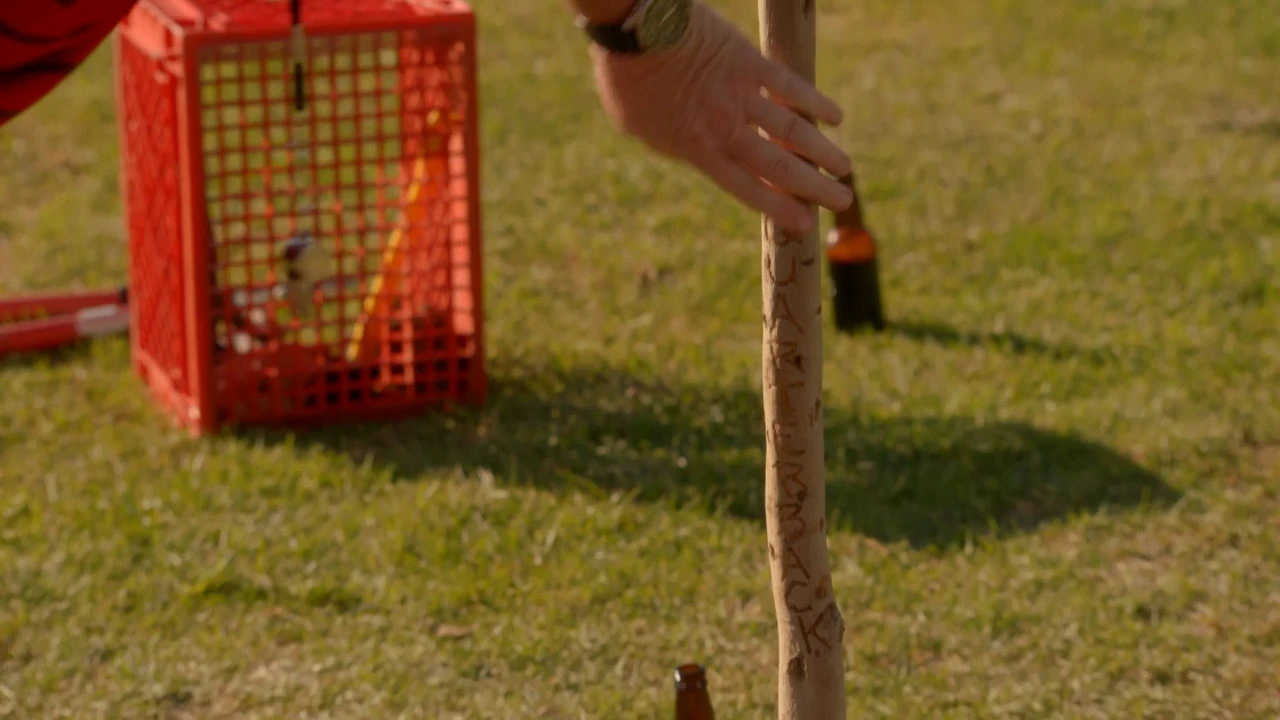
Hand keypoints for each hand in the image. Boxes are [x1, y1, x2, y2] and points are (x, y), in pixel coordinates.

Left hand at [588, 1, 852, 233]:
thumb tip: (694, 152)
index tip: (803, 224)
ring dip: (823, 152)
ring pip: (793, 130)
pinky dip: (816, 101)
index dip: (778, 207)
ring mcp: (740, 95)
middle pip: (778, 166)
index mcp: (697, 149)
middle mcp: (725, 128)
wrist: (634, 28)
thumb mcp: (640, 128)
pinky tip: (836, 117)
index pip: (746, 188)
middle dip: (813, 187)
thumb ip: (673, 144)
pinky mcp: (749, 62)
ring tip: (845, 169)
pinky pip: (790, 85)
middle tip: (840, 201)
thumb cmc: (627, 79)